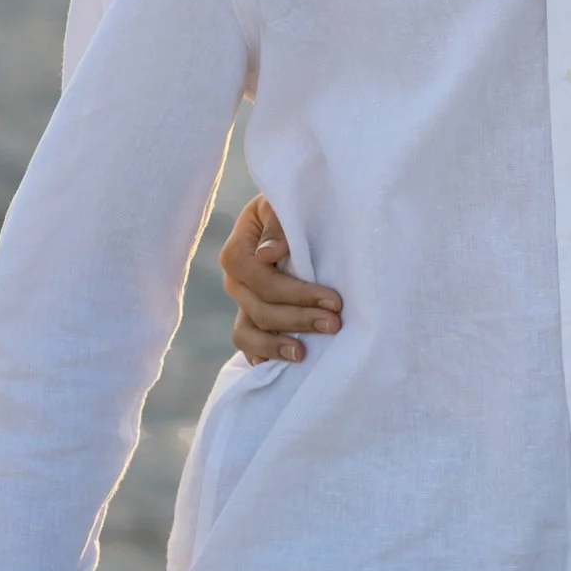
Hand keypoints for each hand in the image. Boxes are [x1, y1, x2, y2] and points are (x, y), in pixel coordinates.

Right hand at [218, 195, 341, 364]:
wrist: (292, 215)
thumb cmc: (292, 207)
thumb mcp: (283, 205)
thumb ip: (277, 226)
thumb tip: (269, 255)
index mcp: (238, 251)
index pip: (260, 279)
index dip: (296, 293)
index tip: (334, 300)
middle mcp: (236, 281)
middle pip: (260, 309)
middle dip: (299, 319)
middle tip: (334, 324)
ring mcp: (242, 302)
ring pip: (248, 333)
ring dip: (277, 345)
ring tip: (304, 353)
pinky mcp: (252, 317)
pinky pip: (248, 344)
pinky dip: (262, 356)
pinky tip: (284, 365)